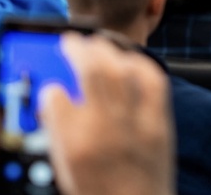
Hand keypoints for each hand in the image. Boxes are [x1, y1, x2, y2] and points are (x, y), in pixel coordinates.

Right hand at [40, 33, 175, 194]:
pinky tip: (128, 59)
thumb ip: (56, 133)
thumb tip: (52, 100)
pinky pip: (153, 81)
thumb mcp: (65, 169)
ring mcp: (137, 124)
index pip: (55, 98)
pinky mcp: (160, 124)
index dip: (50, 88)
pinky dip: (140, 64)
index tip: (50, 86)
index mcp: (76, 146)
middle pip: (92, 71)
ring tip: (95, 43)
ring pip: (122, 69)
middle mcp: (107, 130)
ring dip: (107, 49)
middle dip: (78, 48)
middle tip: (70, 40)